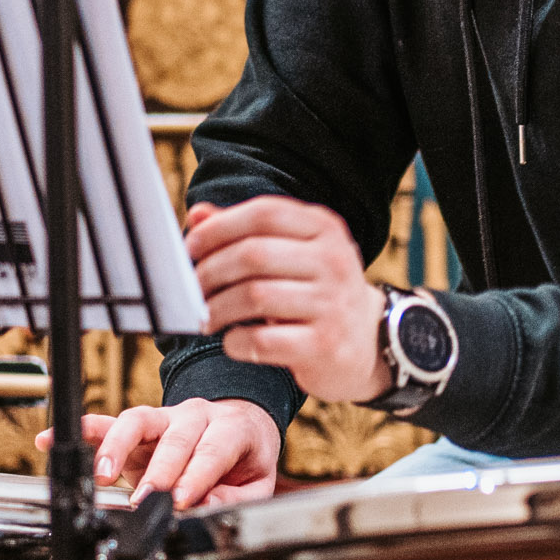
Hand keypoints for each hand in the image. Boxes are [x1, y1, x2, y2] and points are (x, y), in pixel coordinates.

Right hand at [36, 400, 283, 509]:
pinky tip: (52, 439)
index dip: (196, 476)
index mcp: (232, 428)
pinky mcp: (139, 425)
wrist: (239, 425)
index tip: (180, 501)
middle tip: (145, 501)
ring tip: (102, 474)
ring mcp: (165, 417)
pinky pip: (106, 421)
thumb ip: (234, 498)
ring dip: (116, 447)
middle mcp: (196, 416)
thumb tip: (204, 510)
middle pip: (175, 439)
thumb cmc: (244, 457)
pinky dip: (79, 430)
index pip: (212, 451)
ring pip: (136, 421)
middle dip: (158, 472)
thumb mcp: (255, 483)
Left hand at [189, 196, 388, 402]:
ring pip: (254, 296)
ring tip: (204, 318)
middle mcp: (333, 261)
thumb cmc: (316, 292)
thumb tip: (198, 215)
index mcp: (324, 229)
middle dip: (210, 271)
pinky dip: (236, 342)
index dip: (219, 228)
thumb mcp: (293, 254)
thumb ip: (246, 234)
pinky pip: (264, 341)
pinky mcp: (325, 346)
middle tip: (190, 290)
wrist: (369, 342)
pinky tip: (231, 342)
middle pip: (253, 254)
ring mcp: (332, 304)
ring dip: (217, 309)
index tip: (191, 247)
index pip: (264, 214)